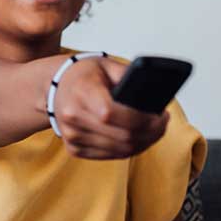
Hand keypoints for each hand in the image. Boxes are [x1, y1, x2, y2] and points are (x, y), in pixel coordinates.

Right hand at [52, 57, 169, 159]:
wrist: (57, 88)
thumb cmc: (85, 76)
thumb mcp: (107, 64)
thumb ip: (128, 76)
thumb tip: (154, 92)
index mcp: (81, 91)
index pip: (111, 113)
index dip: (141, 119)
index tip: (159, 115)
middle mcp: (73, 117)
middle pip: (122, 136)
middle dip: (151, 132)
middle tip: (163, 122)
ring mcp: (72, 136)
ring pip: (120, 150)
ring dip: (144, 142)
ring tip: (155, 130)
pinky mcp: (74, 149)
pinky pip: (111, 156)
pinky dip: (129, 149)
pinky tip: (139, 138)